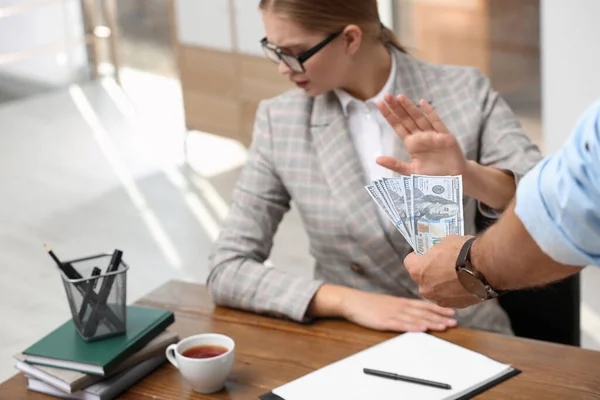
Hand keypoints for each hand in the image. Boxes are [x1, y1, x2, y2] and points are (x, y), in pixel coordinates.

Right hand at [339, 287, 456, 331]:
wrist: (352, 301)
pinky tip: (421, 329)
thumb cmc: (368, 304)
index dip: (439, 309)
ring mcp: (393, 314)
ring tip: (444, 326)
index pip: (424, 305)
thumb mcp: (387, 303)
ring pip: (415, 319)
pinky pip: (401, 325)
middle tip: (454, 321)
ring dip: (430, 323)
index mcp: (401, 302)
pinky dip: (412, 327)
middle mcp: (400, 307)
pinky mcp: (384, 321)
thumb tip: (413, 312)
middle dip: (440, 317)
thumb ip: (400, 307)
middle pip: (423, 312)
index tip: (452, 313)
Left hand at [376, 94, 468, 176]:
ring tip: (399, 97)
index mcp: (412, 143)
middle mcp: (420, 136)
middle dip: (396, 108)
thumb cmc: (433, 175)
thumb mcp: (411, 172)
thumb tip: (377, 160)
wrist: (453, 179)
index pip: (398, 126)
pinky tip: (422, 103)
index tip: (380, 104)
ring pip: (419, 118)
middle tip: (387, 95)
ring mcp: (432, 135)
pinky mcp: (445, 136)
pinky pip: (436, 123)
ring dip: (410, 108)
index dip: (389, 115)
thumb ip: (395, 165)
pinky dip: (430, 113)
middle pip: (406, 119)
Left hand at [404, 235, 480, 307]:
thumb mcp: (444, 241)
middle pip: (422, 277)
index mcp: (417, 270)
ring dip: (442, 283)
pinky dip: (455, 291)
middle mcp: (424, 288)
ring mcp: (439, 299)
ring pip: (436, 289)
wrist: (485, 268)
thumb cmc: (463, 253)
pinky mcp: (455, 305)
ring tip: (456, 273)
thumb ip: (436, 249)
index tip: (425, 253)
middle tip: (443, 263)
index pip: (409, 261)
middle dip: (430, 271)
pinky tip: (465, 282)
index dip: (417, 256)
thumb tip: (438, 249)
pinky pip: (451, 297)